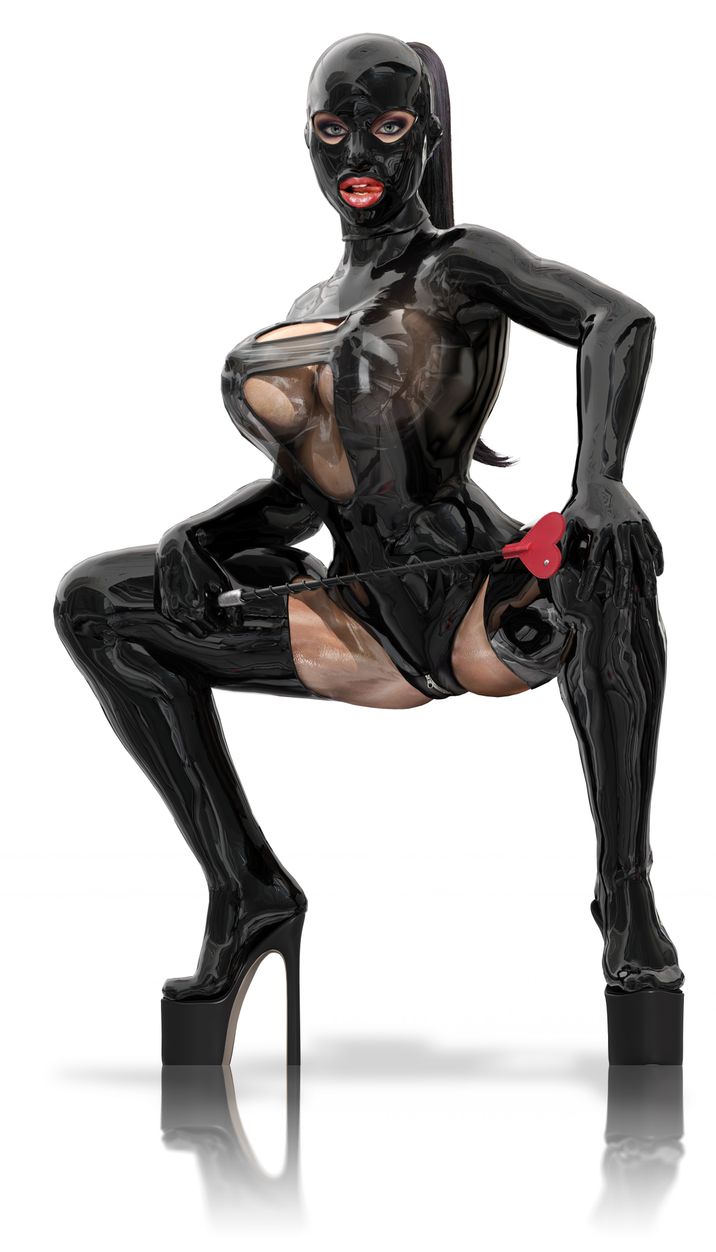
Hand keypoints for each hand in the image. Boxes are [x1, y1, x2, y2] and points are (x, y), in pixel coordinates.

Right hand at [155, 525, 230, 636]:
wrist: (174, 549)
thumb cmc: (199, 563)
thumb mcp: (221, 582)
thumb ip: (231, 606)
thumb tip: (237, 623)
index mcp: (197, 609)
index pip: (217, 627)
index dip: (224, 618)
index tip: (225, 612)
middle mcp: (179, 613)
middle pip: (202, 632)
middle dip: (211, 622)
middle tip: (214, 608)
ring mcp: (167, 611)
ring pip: (189, 628)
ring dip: (197, 619)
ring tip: (201, 599)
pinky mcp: (160, 607)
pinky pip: (176, 619)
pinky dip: (184, 613)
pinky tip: (187, 596)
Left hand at [559, 479, 663, 604]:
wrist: (600, 480)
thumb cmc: (580, 505)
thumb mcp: (566, 522)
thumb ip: (561, 545)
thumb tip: (552, 568)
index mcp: (600, 530)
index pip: (594, 562)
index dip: (588, 581)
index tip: (583, 598)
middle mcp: (620, 528)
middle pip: (624, 564)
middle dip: (622, 587)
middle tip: (621, 606)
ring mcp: (635, 525)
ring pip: (644, 557)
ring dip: (645, 579)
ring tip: (646, 597)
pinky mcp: (645, 523)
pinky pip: (655, 545)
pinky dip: (657, 560)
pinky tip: (657, 574)